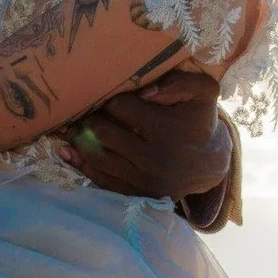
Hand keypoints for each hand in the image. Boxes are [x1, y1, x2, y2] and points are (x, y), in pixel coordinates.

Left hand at [60, 68, 230, 201]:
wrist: (209, 164)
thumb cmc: (200, 121)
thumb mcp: (202, 92)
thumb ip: (177, 82)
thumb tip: (144, 91)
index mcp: (165, 130)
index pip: (120, 108)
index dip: (108, 98)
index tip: (103, 94)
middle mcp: (152, 159)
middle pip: (103, 133)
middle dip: (89, 119)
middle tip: (79, 109)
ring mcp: (143, 180)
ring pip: (97, 157)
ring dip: (79, 141)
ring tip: (69, 128)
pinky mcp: (136, 194)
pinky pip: (101, 179)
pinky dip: (82, 165)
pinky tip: (68, 151)